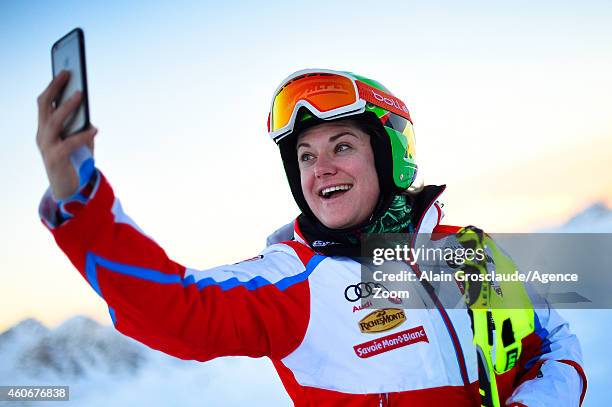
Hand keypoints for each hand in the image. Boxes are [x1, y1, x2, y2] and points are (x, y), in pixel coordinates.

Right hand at [36, 70, 97, 200]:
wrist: (68, 189)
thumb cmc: (74, 161)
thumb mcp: (78, 140)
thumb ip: (81, 127)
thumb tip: (89, 113)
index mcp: (45, 128)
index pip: (44, 103)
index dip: (52, 86)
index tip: (64, 71)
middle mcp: (42, 134)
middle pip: (44, 106)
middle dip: (55, 88)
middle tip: (68, 74)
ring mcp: (46, 146)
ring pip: (54, 121)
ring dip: (67, 106)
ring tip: (80, 95)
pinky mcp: (54, 159)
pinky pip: (68, 143)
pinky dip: (82, 135)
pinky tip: (94, 130)